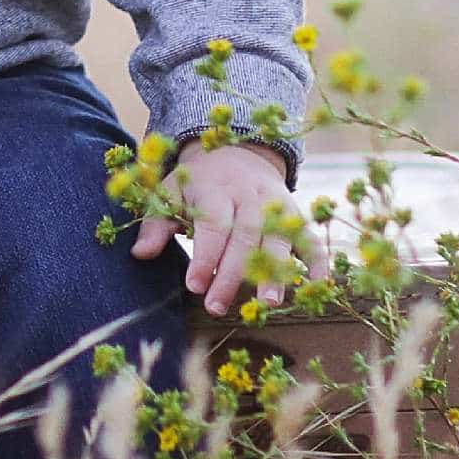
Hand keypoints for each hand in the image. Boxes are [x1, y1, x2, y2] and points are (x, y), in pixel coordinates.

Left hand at [130, 140, 309, 315]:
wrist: (237, 153)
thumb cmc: (197, 184)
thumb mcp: (170, 192)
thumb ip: (156, 224)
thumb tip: (140, 255)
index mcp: (215, 188)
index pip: (213, 224)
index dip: (205, 256)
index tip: (194, 286)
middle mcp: (249, 194)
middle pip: (245, 236)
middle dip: (232, 273)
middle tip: (218, 306)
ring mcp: (276, 204)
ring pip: (278, 238)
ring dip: (275, 270)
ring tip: (268, 303)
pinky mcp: (295, 215)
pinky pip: (310, 237)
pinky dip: (317, 260)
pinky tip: (318, 286)